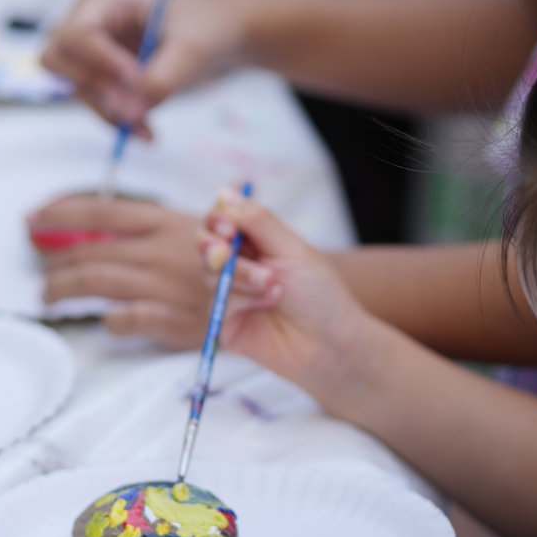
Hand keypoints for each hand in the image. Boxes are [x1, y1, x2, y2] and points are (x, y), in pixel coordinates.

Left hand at [28, 195, 271, 348]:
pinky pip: (127, 320)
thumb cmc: (241, 259)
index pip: (102, 211)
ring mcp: (163, 286)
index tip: (32, 217)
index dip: (62, 213)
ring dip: (65, 290)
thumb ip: (159, 226)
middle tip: (39, 271)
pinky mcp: (172, 321)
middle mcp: (159, 251)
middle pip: (90, 252)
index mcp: (166, 222)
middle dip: (55, 261)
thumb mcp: (203, 227)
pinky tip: (106, 320)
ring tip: (48, 296)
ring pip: (97, 285)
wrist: (283, 295)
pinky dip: (111, 320)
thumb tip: (109, 221)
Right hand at [40, 0, 243, 137]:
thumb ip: (161, 79)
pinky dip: (116, 119)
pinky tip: (144, 130)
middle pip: (60, 57)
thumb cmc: (209, 29)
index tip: (133, 82)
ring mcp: (93, 45)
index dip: (100, 62)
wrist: (221, 37)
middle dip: (95, 87)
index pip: (79, 30)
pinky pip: (94, 100)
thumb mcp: (192, 51)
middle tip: (133, 111)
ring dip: (107, 111)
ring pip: (74, 85)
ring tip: (144, 127)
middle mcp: (92, 16)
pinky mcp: (101, 72)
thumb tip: (130, 113)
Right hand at [198, 188, 387, 409]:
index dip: (219, 218)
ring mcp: (230, 293)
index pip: (223, 219)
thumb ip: (258, 222)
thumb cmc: (320, 295)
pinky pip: (218, 301)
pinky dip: (244, 297)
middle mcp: (240, 264)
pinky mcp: (225, 321)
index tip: (228, 225)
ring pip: (211, 272)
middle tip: (226, 250)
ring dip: (241, 274)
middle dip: (215, 245)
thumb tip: (225, 193)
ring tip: (273, 284)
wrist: (331, 343)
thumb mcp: (292, 250)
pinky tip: (271, 301)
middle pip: (206, 242)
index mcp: (257, 242)